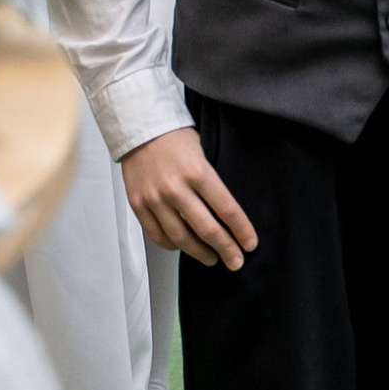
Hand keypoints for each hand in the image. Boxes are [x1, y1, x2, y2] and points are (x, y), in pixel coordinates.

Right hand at [122, 128, 257, 268]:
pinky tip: (183, 247)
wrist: (139, 128)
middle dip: (226, 248)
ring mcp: (155, 199)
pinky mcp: (138, 205)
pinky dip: (172, 246)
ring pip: (181, 238)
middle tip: (236, 261)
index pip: (226, 209)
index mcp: (198, 172)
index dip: (241, 230)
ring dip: (200, 252)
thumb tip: (226, 215)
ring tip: (212, 258)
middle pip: (206, 229)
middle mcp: (176, 188)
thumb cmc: (174, 138)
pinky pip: (157, 235)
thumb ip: (211, 183)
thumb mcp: (203, 152)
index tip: (250, 244)